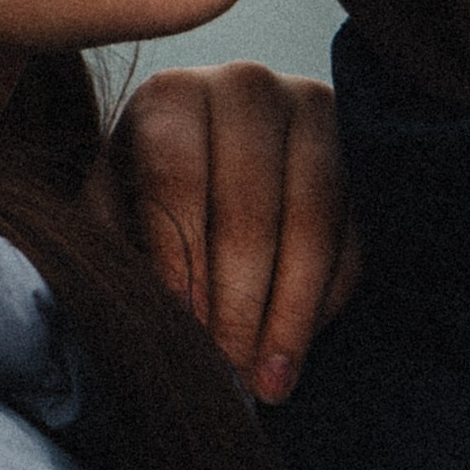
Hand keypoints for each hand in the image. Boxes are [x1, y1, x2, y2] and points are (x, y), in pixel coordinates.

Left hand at [102, 64, 359, 401]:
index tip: (187, 331)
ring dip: (289, 314)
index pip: (179, 177)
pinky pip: (354, 235)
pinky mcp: (360, 150)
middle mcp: (244, 88)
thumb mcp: (110, 218)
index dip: (183, 260)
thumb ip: (118, 256)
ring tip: (268, 382)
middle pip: (250, 205)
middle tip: (229, 374)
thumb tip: (152, 323)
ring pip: (312, 221)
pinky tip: (295, 349)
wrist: (203, 174)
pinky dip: (326, 301)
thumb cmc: (140, 202)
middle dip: (239, 304)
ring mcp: (312, 110)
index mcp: (171, 95)